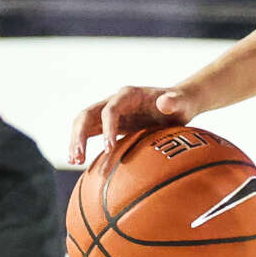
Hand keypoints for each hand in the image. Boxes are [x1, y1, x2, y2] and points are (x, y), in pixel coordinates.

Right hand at [68, 84, 193, 166]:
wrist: (177, 104)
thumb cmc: (180, 104)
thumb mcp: (181, 103)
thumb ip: (174, 102)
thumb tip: (165, 101)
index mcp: (129, 95)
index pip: (111, 110)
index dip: (107, 128)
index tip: (108, 149)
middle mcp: (114, 101)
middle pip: (88, 114)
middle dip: (80, 134)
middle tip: (79, 156)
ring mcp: (110, 112)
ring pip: (84, 123)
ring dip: (76, 140)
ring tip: (74, 161)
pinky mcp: (109, 123)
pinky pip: (90, 132)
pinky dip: (81, 144)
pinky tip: (77, 161)